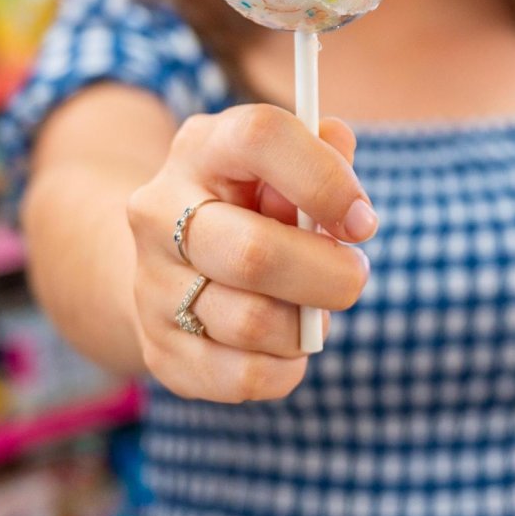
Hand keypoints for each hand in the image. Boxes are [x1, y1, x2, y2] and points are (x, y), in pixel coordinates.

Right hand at [126, 105, 374, 401]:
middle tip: (355, 276)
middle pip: (254, 253)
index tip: (363, 221)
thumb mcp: (284, 163)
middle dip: (328, 275)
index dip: (325, 179)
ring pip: (252, 323)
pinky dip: (284, 368)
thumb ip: (325, 157)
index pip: (261, 137)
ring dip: (304, 326)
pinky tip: (286, 345)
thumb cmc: (253, 201)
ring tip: (311, 311)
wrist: (171, 257)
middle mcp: (160, 211)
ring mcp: (151, 283)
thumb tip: (348, 186)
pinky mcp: (159, 348)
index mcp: (201, 146)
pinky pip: (241, 378)